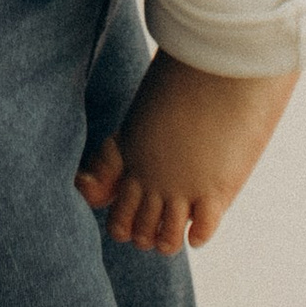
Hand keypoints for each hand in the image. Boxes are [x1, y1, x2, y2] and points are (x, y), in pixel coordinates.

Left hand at [76, 50, 298, 252]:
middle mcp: (153, 178)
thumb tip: (82, 185)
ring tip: (176, 236)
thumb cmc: (183, 76)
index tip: (127, 226)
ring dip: (168, 240)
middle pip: (140, 228)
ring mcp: (183, 187)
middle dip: (143, 236)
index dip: (121, 224)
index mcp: (131, 155)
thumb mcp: (141, 112)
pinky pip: (202, 231)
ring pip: (168, 238)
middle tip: (150, 235)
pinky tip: (198, 229)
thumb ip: (113, 154)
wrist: (223, 66)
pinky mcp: (216, 191)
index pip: (118, 209)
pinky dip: (199, 234)